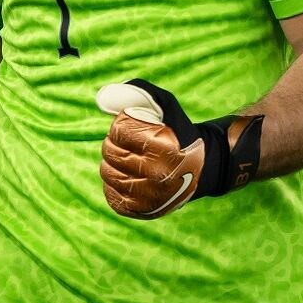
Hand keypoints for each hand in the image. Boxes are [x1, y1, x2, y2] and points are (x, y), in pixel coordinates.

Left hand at [96, 79, 256, 218]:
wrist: (200, 169)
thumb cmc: (178, 133)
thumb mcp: (166, 106)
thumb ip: (137, 92)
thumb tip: (102, 98)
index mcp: (163, 149)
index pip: (119, 130)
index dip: (123, 124)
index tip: (135, 128)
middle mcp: (157, 176)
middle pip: (110, 151)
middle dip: (116, 142)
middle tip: (132, 143)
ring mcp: (148, 197)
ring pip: (106, 171)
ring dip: (113, 161)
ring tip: (131, 158)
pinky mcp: (140, 210)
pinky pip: (110, 192)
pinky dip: (114, 182)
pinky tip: (129, 175)